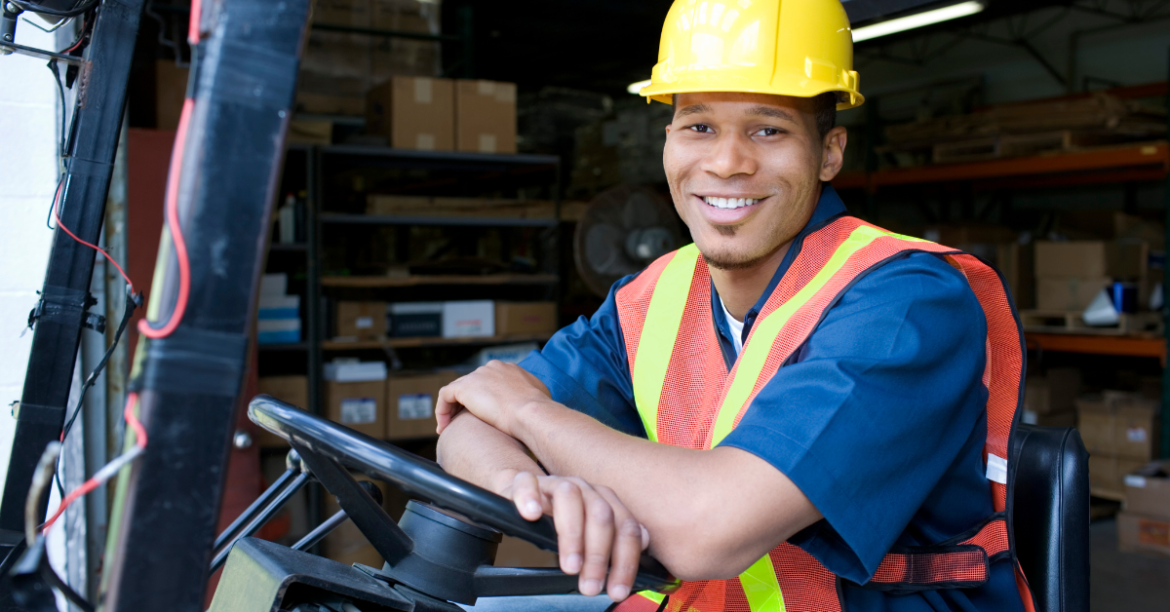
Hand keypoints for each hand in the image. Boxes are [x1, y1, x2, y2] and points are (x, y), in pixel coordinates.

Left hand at [435, 361, 549, 435]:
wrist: (531, 412)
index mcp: (509, 369)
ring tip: (451, 428)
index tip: (482, 416)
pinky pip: (445, 396)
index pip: (489, 381)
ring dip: (452, 409)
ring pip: (457, 391)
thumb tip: (533, 404)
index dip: (483, 399)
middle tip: (464, 423)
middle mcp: (491, 368)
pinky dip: (442, 411)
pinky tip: (444, 428)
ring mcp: (477, 376)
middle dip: (466, 404)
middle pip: (472, 385)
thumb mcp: (540, 397)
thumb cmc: (539, 410)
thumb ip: (531, 395)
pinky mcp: (464, 387)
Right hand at [502, 471, 648, 601]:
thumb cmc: (563, 519)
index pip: (626, 527)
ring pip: (569, 496)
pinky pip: (527, 483)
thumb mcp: (593, 533)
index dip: (625, 561)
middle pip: (601, 514)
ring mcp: (555, 484)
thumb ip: (618, 538)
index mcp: (605, 501)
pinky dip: (530, 498)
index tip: (616, 590)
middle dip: (598, 554)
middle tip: (590, 586)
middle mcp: (585, 490)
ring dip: (571, 533)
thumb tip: (643, 544)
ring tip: (570, 565)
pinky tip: (532, 516)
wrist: (529, 494)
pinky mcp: (524, 482)